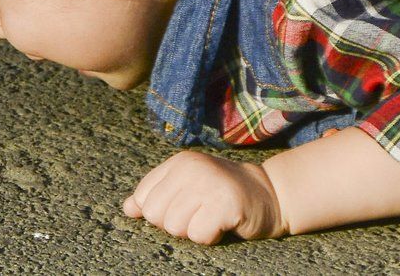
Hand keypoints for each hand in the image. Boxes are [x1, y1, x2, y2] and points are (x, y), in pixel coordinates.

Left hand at [123, 150, 287, 243]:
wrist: (272, 194)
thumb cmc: (223, 193)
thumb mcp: (187, 187)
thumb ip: (156, 194)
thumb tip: (126, 209)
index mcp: (177, 163)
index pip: (142, 197)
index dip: (159, 212)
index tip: (182, 208)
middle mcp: (190, 168)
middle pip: (154, 214)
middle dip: (174, 224)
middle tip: (199, 215)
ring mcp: (208, 183)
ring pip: (174, 227)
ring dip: (193, 231)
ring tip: (211, 218)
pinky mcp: (225, 203)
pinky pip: (198, 235)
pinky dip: (209, 237)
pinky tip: (223, 225)